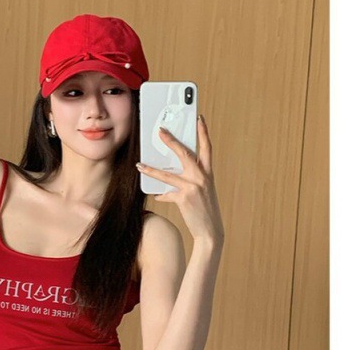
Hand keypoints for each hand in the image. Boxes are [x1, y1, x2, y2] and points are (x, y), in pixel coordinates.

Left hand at [136, 116, 224, 241]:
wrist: (210, 231)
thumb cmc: (205, 210)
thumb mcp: (202, 190)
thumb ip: (191, 179)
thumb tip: (172, 172)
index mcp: (208, 173)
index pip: (206, 148)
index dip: (203, 132)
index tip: (199, 118)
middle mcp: (202, 177)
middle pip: (184, 153)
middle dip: (171, 140)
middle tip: (160, 131)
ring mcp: (193, 187)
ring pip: (167, 174)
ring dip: (151, 170)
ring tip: (139, 165)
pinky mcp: (184, 198)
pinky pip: (166, 194)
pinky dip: (160, 195)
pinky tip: (156, 196)